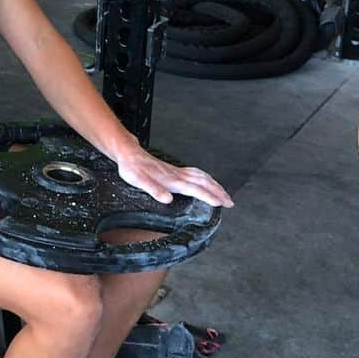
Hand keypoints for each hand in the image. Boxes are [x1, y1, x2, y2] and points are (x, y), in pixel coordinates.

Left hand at [114, 146, 233, 207]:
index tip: (221, 203)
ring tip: (224, 193)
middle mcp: (177, 175)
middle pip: (204, 182)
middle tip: (230, 202)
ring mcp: (176, 171)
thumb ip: (153, 189)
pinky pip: (195, 173)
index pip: (195, 189)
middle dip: (219, 192)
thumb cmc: (132, 167)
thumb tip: (167, 199)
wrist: (128, 153)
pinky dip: (206, 178)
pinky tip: (206, 180)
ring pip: (201, 177)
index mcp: (172, 180)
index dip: (209, 196)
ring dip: (215, 185)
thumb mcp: (139, 181)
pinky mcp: (173, 169)